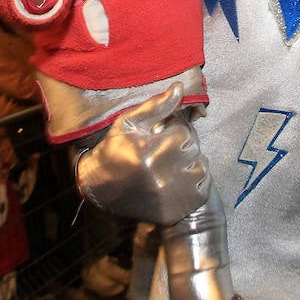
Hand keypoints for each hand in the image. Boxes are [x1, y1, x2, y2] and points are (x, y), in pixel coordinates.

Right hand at [75, 83, 209, 225]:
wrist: (99, 188)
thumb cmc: (114, 150)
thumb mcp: (129, 123)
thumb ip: (157, 105)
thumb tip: (180, 87)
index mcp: (148, 152)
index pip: (183, 132)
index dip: (173, 131)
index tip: (161, 135)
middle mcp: (159, 177)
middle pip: (193, 150)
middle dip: (182, 146)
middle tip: (165, 151)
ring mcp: (168, 197)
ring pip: (200, 169)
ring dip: (190, 164)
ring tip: (171, 165)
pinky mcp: (173, 212)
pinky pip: (200, 190)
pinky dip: (194, 183)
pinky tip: (177, 180)